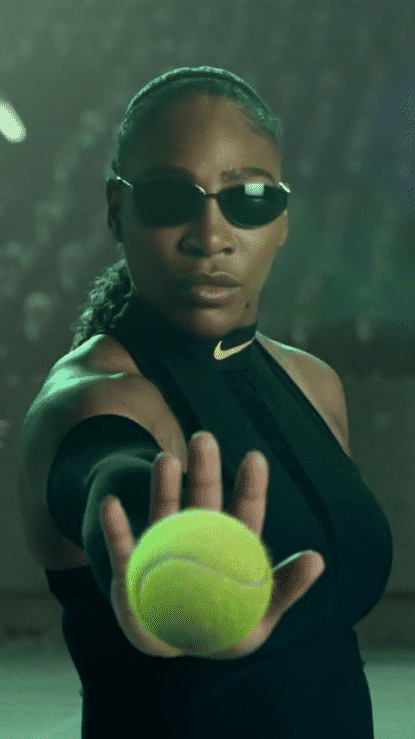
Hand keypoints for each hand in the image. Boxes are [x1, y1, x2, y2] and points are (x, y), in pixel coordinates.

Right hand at [100, 431, 324, 658]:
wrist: (175, 643)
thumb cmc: (227, 627)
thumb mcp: (261, 614)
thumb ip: (286, 588)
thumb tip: (319, 559)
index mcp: (230, 545)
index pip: (244, 509)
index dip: (249, 485)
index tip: (255, 458)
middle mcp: (196, 536)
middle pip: (201, 498)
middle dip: (203, 469)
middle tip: (204, 437)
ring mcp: (162, 548)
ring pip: (163, 511)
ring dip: (163, 486)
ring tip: (164, 460)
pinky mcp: (132, 569)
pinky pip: (122, 546)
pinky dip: (115, 527)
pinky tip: (111, 505)